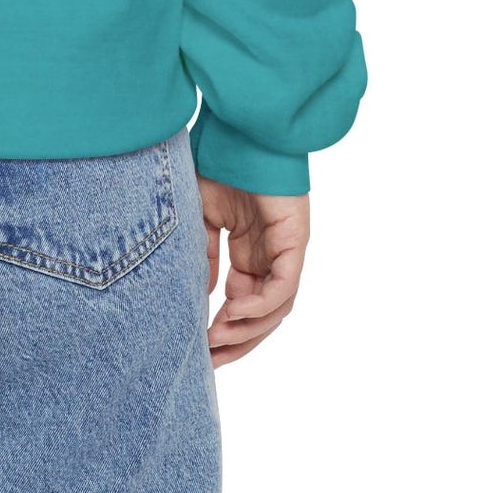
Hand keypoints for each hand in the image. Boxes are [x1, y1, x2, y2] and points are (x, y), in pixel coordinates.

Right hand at [198, 177, 309, 365]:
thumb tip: (198, 296)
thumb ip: (203, 254)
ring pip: (274, 309)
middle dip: (237, 341)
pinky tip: (234, 312)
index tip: (198, 346)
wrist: (240, 132)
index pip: (242, 303)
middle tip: (209, 360)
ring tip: (216, 340)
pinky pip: (284, 287)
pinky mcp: (294, 243)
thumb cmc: (220, 163)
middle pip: (261, 316)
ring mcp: (284, 252)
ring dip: (247, 330)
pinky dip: (261, 305)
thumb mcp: (201, 216)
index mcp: (248, 253)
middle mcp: (269, 258)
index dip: (223, 328)